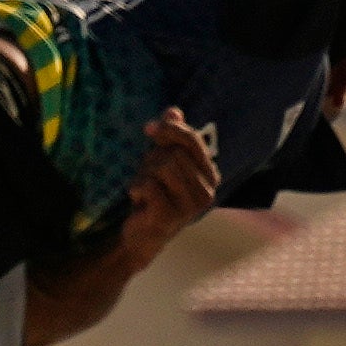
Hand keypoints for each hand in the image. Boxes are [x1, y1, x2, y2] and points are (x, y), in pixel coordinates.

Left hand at [118, 109, 224, 253]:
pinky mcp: (170, 217)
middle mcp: (207, 192)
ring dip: (144, 174)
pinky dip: (136, 188)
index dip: (170, 130)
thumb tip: (173, 111)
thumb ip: (170, 137)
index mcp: (209, 176)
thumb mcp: (161, 160)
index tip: (149, 128)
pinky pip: (149, 185)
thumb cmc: (154, 194)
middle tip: (147, 176)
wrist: (141, 234)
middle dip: (153, 160)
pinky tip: (138, 201)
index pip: (193, 141)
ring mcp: (190, 207)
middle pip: (174, 154)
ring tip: (144, 188)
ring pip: (163, 167)